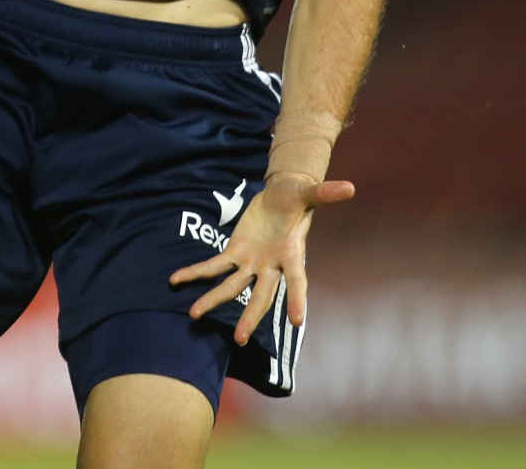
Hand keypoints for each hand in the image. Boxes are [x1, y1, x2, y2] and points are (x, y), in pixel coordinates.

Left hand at [169, 171, 353, 345]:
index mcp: (292, 254)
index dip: (297, 299)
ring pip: (231, 286)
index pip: (298, 280)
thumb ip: (325, 193)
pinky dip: (196, 272)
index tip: (297, 321)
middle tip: (239, 338)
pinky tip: (175, 281)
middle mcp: (271, 266)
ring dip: (213, 299)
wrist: (281, 196)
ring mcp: (252, 262)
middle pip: (260, 295)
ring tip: (193, 315)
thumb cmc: (297, 197)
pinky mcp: (235, 252)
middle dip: (249, 316)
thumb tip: (350, 187)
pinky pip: (214, 265)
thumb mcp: (309, 193)